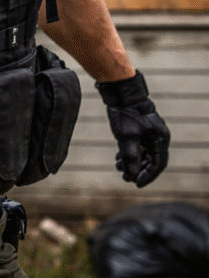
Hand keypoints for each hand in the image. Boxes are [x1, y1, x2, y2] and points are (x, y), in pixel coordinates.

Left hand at [97, 71, 169, 187]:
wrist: (121, 93)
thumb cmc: (126, 114)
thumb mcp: (126, 137)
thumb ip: (130, 157)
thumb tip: (130, 175)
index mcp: (160, 139)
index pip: (158, 164)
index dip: (147, 176)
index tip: (136, 184)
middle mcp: (157, 136)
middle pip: (150, 160)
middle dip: (138, 169)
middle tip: (125, 177)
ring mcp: (149, 132)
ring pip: (143, 153)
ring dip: (132, 162)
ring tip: (118, 167)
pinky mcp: (140, 128)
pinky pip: (137, 146)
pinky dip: (129, 153)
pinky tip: (118, 158)